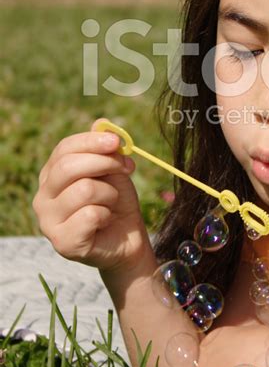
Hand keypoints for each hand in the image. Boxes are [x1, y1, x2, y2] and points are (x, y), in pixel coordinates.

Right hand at [33, 117, 152, 273]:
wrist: (128, 239)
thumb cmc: (116, 202)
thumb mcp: (113, 170)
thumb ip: (105, 148)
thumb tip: (100, 123)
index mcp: (51, 175)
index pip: (64, 149)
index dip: (91, 141)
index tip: (117, 141)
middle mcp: (42, 197)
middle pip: (68, 167)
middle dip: (104, 163)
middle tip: (126, 168)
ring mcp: (48, 222)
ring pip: (85, 190)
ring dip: (110, 194)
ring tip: (111, 202)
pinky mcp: (62, 242)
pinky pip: (91, 214)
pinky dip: (107, 214)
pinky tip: (105, 221)